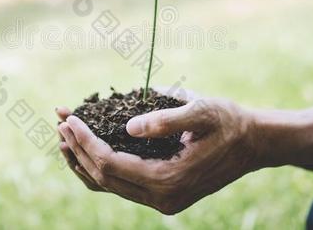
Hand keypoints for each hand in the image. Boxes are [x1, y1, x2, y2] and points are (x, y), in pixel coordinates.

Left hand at [56, 90, 259, 214]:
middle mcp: (161, 198)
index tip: (69, 118)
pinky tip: (88, 149)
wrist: (253, 143)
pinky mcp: (162, 194)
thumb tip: (129, 127)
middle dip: (78, 148)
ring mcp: (161, 200)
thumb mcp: (201, 111)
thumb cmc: (228, 122)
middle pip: (103, 177)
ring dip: (83, 160)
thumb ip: (166, 119)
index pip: (110, 163)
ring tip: (64, 135)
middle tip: (59, 120)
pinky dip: (100, 167)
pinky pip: (121, 185)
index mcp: (167, 180)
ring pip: (108, 186)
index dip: (85, 141)